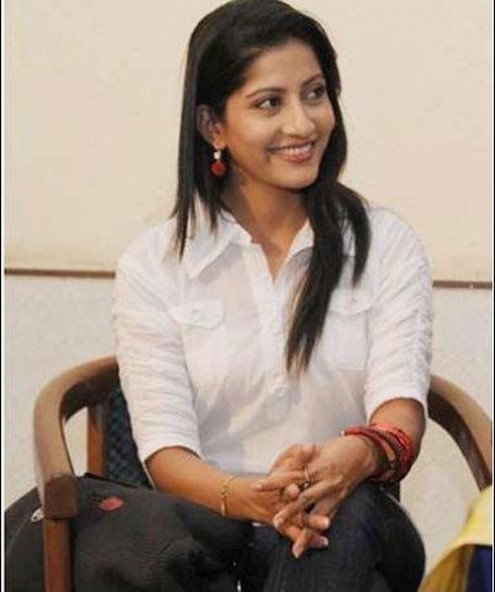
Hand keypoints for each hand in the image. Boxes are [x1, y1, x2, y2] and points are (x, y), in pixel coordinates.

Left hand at [253, 435, 376, 556]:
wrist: (363, 451)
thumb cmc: (337, 447)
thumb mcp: (315, 448)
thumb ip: (298, 457)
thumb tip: (281, 463)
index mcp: (316, 465)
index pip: (290, 475)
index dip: (273, 481)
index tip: (257, 486)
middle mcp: (325, 480)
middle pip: (304, 498)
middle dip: (289, 512)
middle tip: (275, 522)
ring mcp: (334, 492)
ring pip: (318, 514)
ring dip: (306, 530)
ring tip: (295, 546)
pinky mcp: (341, 500)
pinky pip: (328, 518)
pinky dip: (319, 532)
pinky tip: (311, 544)